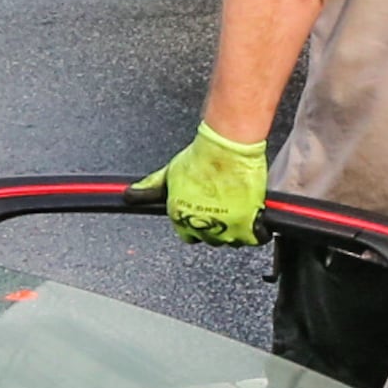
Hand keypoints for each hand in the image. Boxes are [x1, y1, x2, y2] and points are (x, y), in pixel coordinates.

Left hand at [136, 121, 268, 244]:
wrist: (227, 146)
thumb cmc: (201, 156)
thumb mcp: (170, 172)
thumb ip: (151, 187)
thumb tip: (130, 194)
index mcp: (180, 215)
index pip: (187, 236)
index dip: (197, 226)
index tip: (206, 217)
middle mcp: (201, 224)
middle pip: (211, 240)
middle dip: (217, 229)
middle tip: (225, 211)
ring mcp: (225, 225)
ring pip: (233, 241)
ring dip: (237, 231)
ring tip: (240, 214)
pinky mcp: (248, 222)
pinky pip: (255, 239)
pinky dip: (257, 233)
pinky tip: (255, 223)